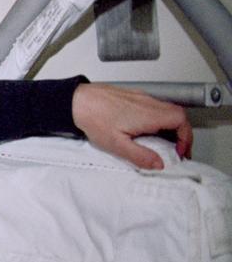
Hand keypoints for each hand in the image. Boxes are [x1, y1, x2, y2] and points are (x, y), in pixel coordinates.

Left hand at [71, 82, 191, 169]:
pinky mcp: (132, 96)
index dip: (186, 137)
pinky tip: (144, 130)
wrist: (76, 101)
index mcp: (149, 114)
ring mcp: (141, 97)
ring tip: (161, 142)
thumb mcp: (117, 144)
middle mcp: (148, 103)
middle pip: (177, 115)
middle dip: (180, 134)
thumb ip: (140, 156)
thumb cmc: (93, 118)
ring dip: (169, 127)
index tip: (179, 151)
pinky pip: (153, 107)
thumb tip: (159, 164)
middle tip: (175, 149)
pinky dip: (157, 119)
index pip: (181, 121)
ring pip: (166, 110)